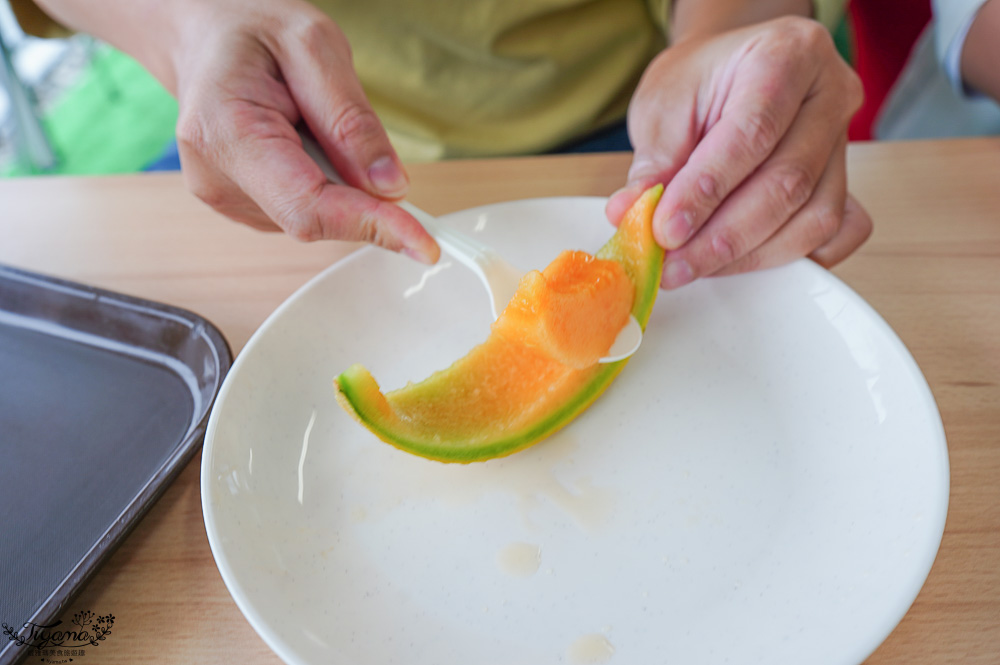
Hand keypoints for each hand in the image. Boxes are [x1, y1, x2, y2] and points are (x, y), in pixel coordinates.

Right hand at [171, 0, 438, 261]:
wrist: (207, 37)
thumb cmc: (253, 33)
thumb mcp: (315, 47)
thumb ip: (352, 121)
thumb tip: (390, 187)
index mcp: (224, 132)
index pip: (308, 207)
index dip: (370, 226)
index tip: (422, 243)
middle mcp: (216, 177)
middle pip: (314, 218)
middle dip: (361, 195)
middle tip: (374, 151)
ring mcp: (225, 197)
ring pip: (314, 217)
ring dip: (339, 182)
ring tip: (313, 122)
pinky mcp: (241, 205)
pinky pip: (305, 210)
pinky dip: (324, 183)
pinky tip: (304, 142)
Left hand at [607, 16, 870, 288]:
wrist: (729, 74)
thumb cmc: (699, 83)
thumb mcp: (663, 106)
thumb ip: (654, 164)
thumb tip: (631, 216)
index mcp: (786, 54)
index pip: (752, 134)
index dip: (706, 192)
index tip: (665, 231)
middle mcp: (829, 93)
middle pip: (788, 183)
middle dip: (723, 237)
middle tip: (672, 264)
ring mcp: (845, 141)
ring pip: (814, 217)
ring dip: (749, 256)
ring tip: (693, 265)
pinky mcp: (848, 182)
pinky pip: (837, 232)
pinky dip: (791, 256)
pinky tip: (743, 262)